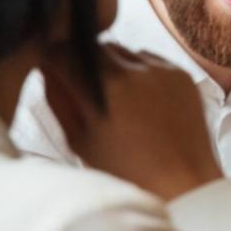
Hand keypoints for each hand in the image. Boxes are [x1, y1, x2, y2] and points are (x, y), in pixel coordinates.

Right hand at [41, 42, 222, 200]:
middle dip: (83, 61)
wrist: (182, 184)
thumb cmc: (124, 172)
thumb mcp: (78, 140)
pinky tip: (141, 100)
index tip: (54, 71)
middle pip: (93, 45)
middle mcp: (134, 71)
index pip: (62, 50)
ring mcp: (163, 71)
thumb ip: (58, 99)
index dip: (53, 59)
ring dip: (112, 65)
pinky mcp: (183, 75)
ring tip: (116, 98)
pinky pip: (151, 60)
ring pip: (123, 50)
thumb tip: (48, 68)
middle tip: (85, 88)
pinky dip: (140, 71)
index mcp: (103, 88)